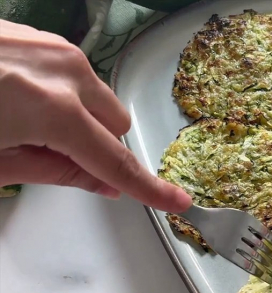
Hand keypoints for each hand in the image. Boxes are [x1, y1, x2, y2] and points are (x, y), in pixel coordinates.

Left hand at [0, 20, 190, 212]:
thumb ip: (57, 172)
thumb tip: (103, 184)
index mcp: (52, 110)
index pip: (114, 161)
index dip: (148, 188)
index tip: (176, 200)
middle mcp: (63, 71)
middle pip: (116, 122)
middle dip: (98, 145)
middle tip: (51, 156)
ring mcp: (51, 47)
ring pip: (97, 95)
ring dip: (80, 118)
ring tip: (24, 123)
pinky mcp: (37, 35)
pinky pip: (73, 73)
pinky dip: (62, 94)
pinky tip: (17, 98)